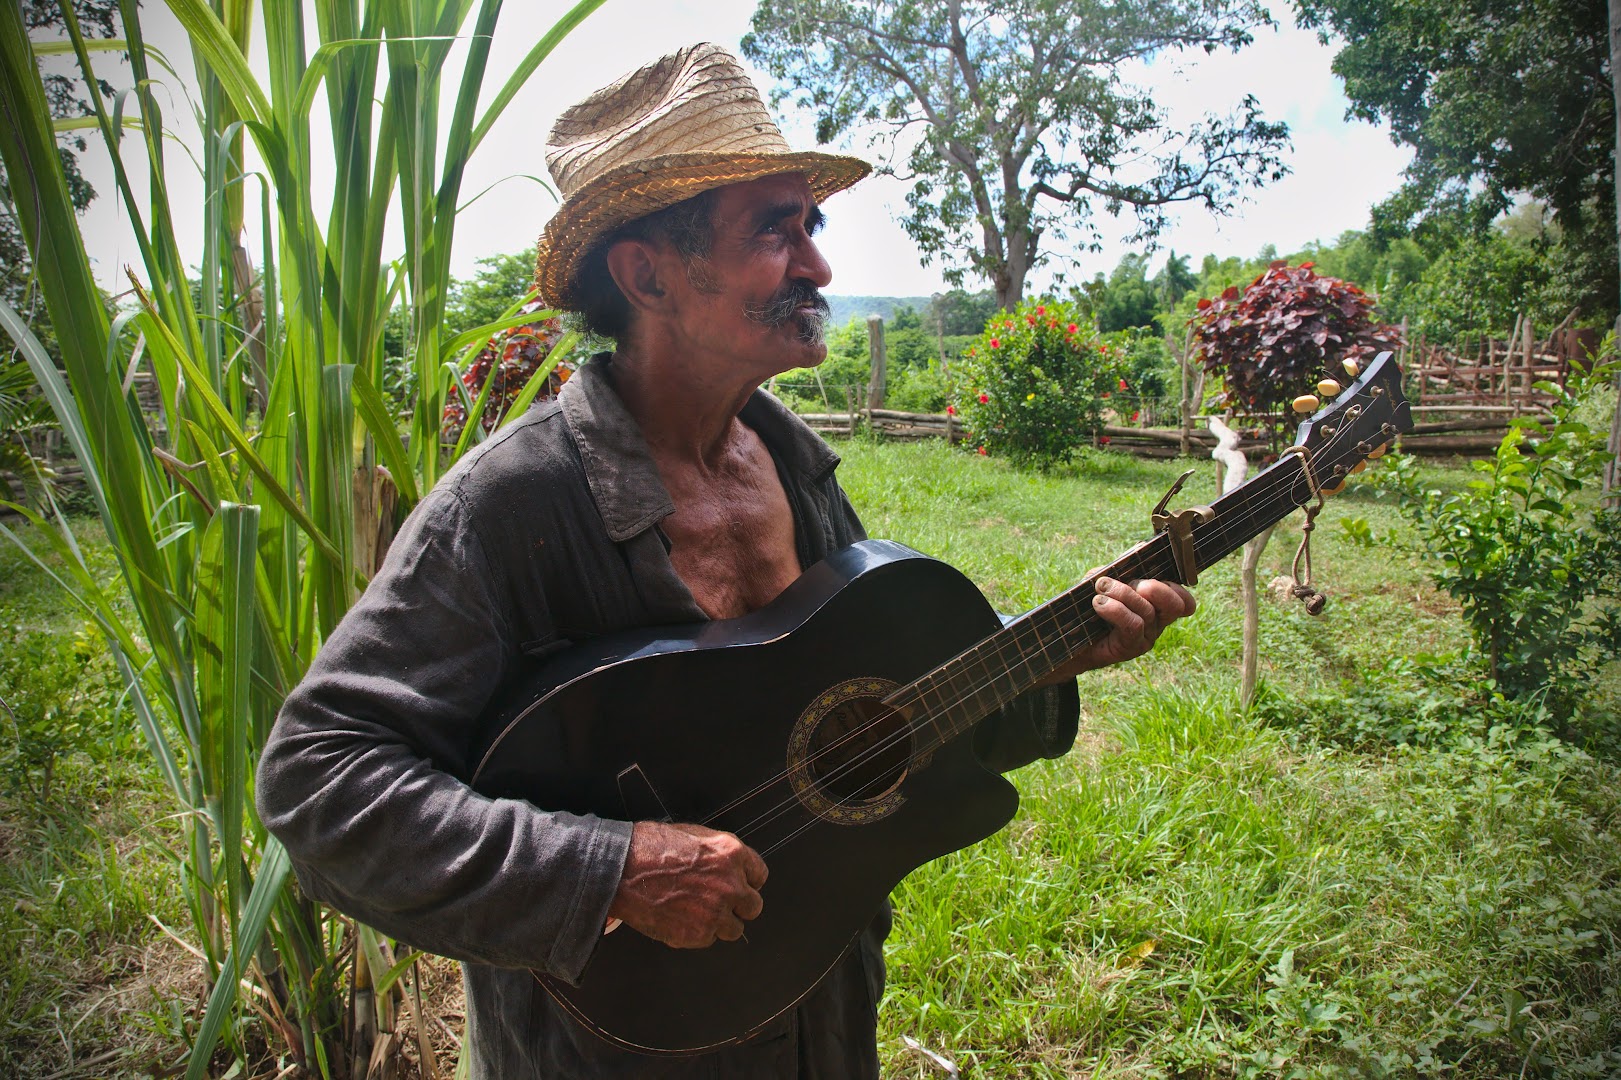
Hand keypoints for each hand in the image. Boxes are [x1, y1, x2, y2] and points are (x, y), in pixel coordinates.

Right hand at [607, 821, 767, 947]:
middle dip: (738, 906)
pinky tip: (679, 918)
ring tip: (696, 913)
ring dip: (719, 923)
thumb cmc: (649, 847)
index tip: (738, 885)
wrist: (621, 870)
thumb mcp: (693, 835)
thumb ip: (717, 854)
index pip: (759, 875)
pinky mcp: (698, 934)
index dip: (746, 881)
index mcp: (732, 854)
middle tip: (718, 903)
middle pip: (753, 906)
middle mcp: (731, 884)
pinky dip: (697, 933)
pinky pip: (708, 940)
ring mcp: (716, 912)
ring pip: (734, 929)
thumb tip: (725, 866)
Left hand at [1042, 575, 1195, 682]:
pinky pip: (1133, 625)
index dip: (1177, 589)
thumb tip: (1140, 546)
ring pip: (1147, 611)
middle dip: (1156, 588)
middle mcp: (1157, 622)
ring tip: (1101, 588)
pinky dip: (1116, 609)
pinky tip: (1099, 603)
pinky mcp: (1131, 647)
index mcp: (1156, 604)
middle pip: (1176, 606)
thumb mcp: (1105, 579)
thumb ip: (1123, 565)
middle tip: (1133, 582)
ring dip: (1123, 594)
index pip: (1184, 601)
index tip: (1152, 575)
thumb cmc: (1089, 604)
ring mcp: (1146, 637)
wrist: (1068, 636)